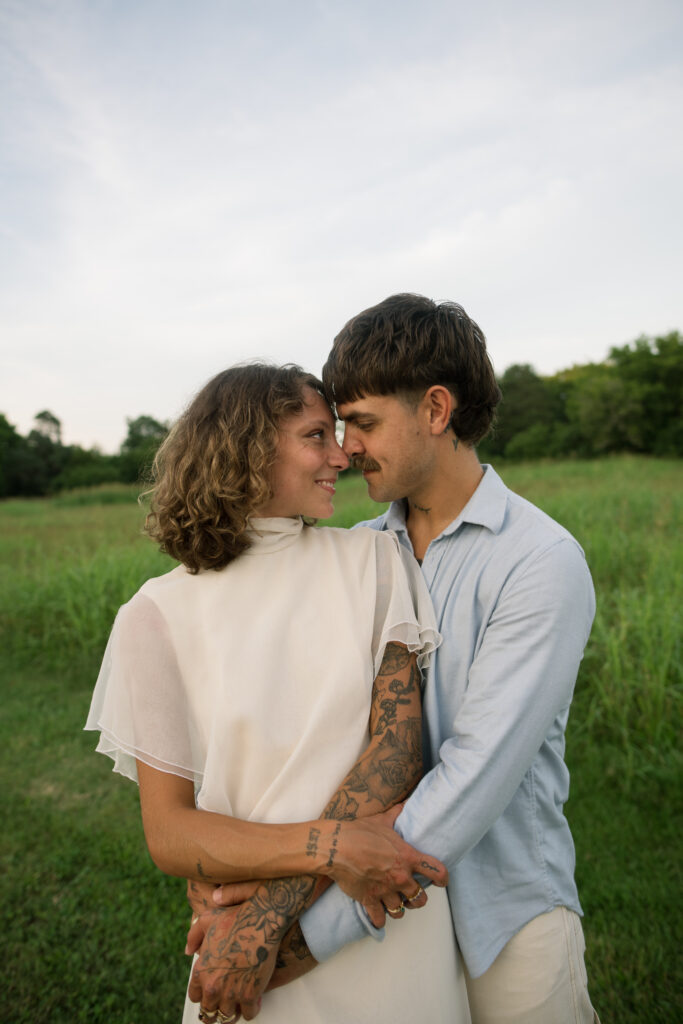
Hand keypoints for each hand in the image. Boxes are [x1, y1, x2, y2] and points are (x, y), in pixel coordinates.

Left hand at [187, 878, 312, 1020]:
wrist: (260, 921)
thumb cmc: (235, 918)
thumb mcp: (207, 920)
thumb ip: (193, 936)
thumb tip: (188, 951)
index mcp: (201, 971)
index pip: (195, 996)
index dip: (204, 994)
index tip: (212, 992)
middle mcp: (213, 986)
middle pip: (209, 1012)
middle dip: (215, 1009)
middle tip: (223, 1004)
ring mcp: (231, 993)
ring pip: (227, 1017)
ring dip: (232, 1012)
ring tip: (237, 1006)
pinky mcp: (251, 995)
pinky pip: (249, 1014)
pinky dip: (251, 1010)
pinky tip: (253, 1001)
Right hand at [323, 808, 446, 926]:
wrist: (336, 847)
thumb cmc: (359, 832)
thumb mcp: (382, 820)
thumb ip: (396, 814)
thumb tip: (404, 803)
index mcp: (407, 857)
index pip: (436, 871)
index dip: (442, 878)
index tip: (442, 881)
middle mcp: (400, 877)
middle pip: (420, 899)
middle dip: (417, 898)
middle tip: (412, 895)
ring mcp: (385, 891)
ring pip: (400, 911)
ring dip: (398, 909)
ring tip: (395, 905)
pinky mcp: (369, 900)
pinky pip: (380, 919)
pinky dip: (380, 919)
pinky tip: (379, 915)